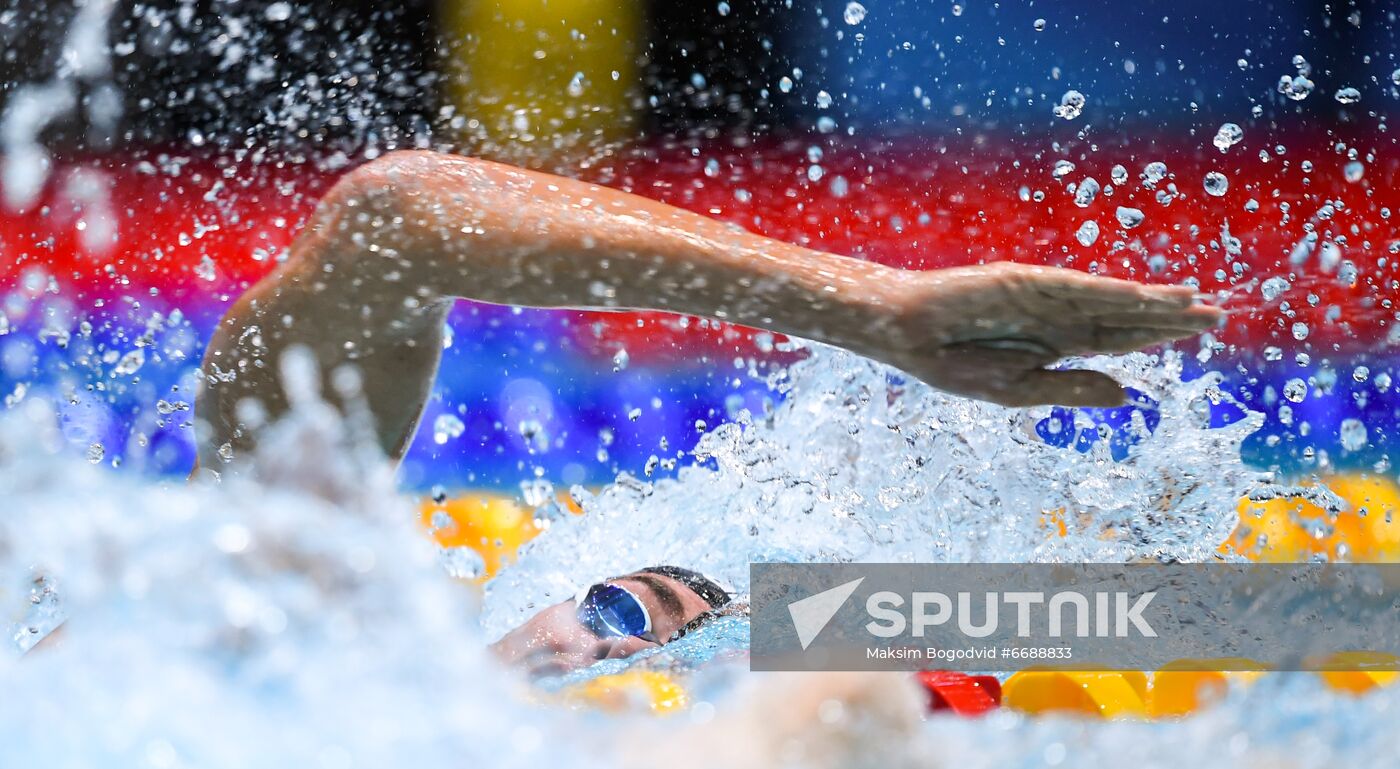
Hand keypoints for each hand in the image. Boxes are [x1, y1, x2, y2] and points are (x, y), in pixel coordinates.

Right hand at [868, 263, 1221, 407]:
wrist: (906, 334)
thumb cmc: (953, 364)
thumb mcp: (1018, 390)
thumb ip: (1071, 387)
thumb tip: (1128, 393)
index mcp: (1056, 344)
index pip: (1119, 339)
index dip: (1159, 335)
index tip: (1201, 331)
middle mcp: (1058, 316)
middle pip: (1125, 317)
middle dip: (1171, 318)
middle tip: (1220, 315)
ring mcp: (1044, 296)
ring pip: (1110, 301)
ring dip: (1153, 303)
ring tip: (1198, 303)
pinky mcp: (1028, 283)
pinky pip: (1078, 291)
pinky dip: (1113, 294)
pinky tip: (1146, 297)